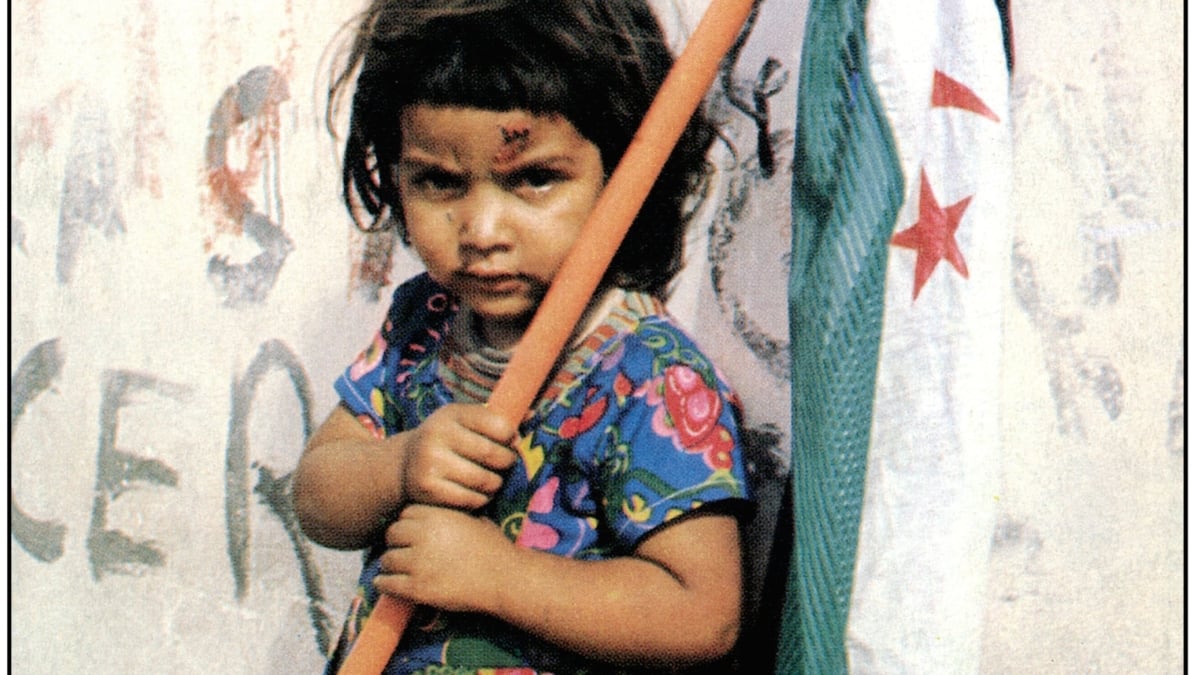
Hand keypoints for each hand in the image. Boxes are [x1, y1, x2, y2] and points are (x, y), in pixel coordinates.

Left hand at [375, 504, 515, 613]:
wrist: (506, 579)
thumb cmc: (494, 548)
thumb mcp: (473, 519)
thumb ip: (450, 514)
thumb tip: (434, 514)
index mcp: (437, 516)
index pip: (405, 514)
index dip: (408, 525)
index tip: (412, 535)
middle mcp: (424, 536)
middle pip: (392, 534)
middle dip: (396, 543)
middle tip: (402, 552)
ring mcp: (419, 563)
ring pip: (386, 559)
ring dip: (390, 565)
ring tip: (395, 570)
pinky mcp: (418, 588)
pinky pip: (387, 584)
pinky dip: (384, 584)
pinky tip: (386, 584)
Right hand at [398, 403, 516, 509]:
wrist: (405, 464)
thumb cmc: (448, 440)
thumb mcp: (464, 420)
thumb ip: (495, 419)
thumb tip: (533, 415)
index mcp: (452, 413)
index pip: (499, 425)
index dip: (511, 437)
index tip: (511, 442)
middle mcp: (437, 434)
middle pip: (493, 454)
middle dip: (507, 462)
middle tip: (505, 464)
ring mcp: (431, 462)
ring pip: (486, 480)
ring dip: (496, 483)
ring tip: (492, 479)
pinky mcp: (428, 489)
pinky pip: (472, 499)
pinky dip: (482, 499)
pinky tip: (477, 492)